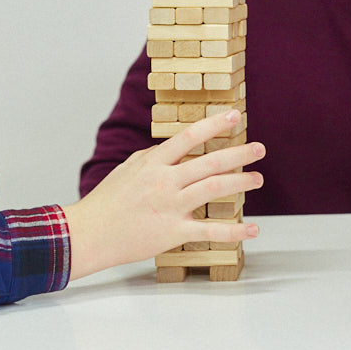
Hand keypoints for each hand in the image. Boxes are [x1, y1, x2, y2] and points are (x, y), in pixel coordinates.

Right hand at [63, 111, 263, 279]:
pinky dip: (235, 231)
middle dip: (239, 153)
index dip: (213, 124)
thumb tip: (173, 147)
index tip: (234, 116)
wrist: (91, 233)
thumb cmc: (108, 201)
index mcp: (153, 163)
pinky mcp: (174, 233)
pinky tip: (253, 229)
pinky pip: (210, 231)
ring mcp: (170, 207)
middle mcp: (164, 182)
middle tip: (259, 148)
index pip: (188, 137)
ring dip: (241, 182)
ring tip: (257, 178)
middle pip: (209, 162)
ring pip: (214, 189)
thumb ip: (153, 157)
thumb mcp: (128, 169)